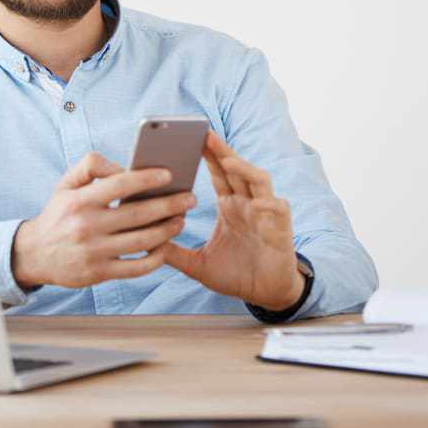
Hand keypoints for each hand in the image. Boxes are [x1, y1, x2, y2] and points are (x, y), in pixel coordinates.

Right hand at [12, 151, 197, 289]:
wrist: (34, 254)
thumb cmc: (58, 214)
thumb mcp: (66, 184)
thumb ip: (92, 166)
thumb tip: (125, 167)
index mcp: (80, 200)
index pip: (120, 184)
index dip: (147, 178)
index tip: (169, 174)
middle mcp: (87, 226)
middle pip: (139, 214)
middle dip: (170, 205)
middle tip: (190, 199)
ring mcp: (94, 252)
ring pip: (143, 241)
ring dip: (168, 230)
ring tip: (180, 220)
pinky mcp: (100, 274)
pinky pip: (137, 267)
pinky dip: (156, 257)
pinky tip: (165, 246)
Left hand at [162, 131, 303, 310]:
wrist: (266, 294)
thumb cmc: (237, 275)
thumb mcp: (199, 265)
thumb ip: (175, 253)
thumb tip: (147, 244)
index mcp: (230, 206)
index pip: (218, 173)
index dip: (208, 155)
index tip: (189, 138)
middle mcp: (248, 203)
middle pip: (236, 169)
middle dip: (222, 151)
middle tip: (204, 134)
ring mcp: (266, 213)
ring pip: (259, 181)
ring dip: (245, 169)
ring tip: (228, 161)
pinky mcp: (281, 228)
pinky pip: (277, 208)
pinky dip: (269, 203)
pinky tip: (259, 202)